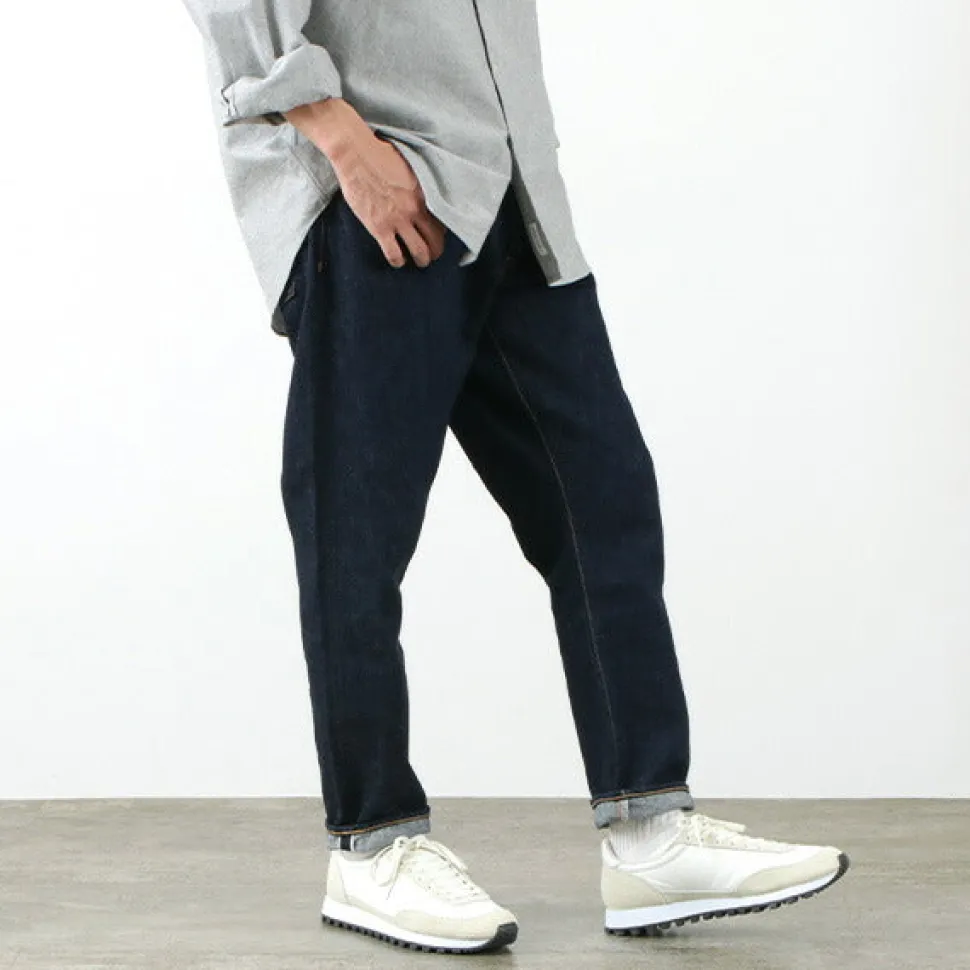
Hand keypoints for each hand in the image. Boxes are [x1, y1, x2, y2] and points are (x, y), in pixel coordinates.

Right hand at [283, 98, 446, 268]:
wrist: (355, 154)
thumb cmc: (379, 154)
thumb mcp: (409, 166)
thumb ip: (419, 184)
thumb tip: (422, 191)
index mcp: (424, 193)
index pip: (443, 221)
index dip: (441, 231)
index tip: (437, 234)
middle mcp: (415, 210)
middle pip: (435, 241)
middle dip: (436, 251)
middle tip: (432, 255)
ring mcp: (398, 220)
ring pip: (419, 251)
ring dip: (421, 260)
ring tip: (419, 262)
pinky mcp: (380, 228)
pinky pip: (394, 254)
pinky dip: (398, 261)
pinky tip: (398, 261)